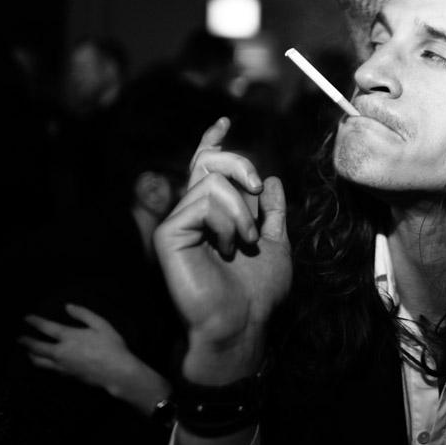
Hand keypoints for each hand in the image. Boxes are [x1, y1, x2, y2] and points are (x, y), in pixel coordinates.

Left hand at [20, 303, 139, 391]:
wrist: (116, 372)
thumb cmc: (111, 347)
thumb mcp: (101, 325)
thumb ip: (84, 314)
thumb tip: (69, 307)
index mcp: (70, 337)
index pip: (46, 328)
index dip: (35, 322)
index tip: (27, 318)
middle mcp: (61, 352)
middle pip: (37, 347)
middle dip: (26, 342)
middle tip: (19, 339)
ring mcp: (62, 366)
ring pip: (40, 362)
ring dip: (31, 355)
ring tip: (28, 352)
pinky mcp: (67, 375)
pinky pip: (49, 369)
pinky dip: (42, 364)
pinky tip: (44, 362)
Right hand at [153, 117, 291, 383]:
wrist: (243, 323)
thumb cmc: (257, 293)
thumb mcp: (276, 246)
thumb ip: (273, 215)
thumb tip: (272, 181)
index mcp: (213, 215)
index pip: (206, 169)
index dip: (212, 143)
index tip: (224, 121)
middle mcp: (191, 214)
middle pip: (208, 161)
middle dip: (240, 164)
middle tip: (256, 189)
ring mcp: (177, 223)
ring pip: (213, 181)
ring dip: (241, 210)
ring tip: (245, 243)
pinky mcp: (169, 233)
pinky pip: (203, 200)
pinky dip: (228, 220)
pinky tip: (230, 248)